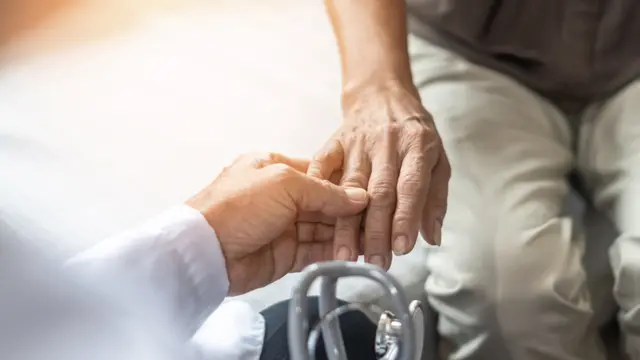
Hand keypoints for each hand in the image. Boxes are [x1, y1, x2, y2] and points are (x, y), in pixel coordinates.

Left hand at [186, 153, 368, 294]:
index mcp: (276, 168)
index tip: (372, 193)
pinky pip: (316, 251)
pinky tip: (354, 253)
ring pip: (323, 228)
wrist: (205, 252)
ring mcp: (283, 226)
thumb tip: (358, 197)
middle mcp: (281, 196)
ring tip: (373, 239)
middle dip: (350, 212)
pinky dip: (334, 252)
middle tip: (378, 220)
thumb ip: (325, 190)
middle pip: (325, 203)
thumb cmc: (237, 206)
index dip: (347, 184)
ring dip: (346, 234)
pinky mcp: (285, 254)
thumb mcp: (284, 184)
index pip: (321, 174)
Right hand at [308, 82, 449, 268]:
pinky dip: (317, 189)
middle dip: (376, 231)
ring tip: (344, 253)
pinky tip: (313, 216)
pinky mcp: (334, 141)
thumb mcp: (438, 159)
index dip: (406, 218)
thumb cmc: (413, 132)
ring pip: (350, 186)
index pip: (411, 186)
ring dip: (346, 223)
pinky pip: (322, 165)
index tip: (402, 248)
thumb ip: (436, 199)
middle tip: (375, 263)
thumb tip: (432, 238)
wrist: (381, 94)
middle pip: (379, 192)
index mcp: (416, 146)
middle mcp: (386, 143)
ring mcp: (357, 142)